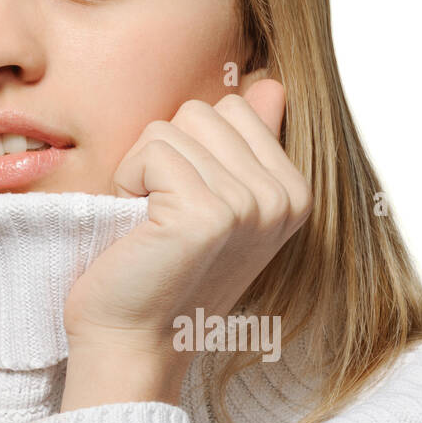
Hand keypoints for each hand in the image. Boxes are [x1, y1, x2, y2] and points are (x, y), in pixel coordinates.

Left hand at [61, 80, 311, 406]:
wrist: (131, 339)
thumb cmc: (159, 269)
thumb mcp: (213, 201)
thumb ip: (245, 144)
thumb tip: (271, 83)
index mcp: (293, 192)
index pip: (233, 107)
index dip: (189, 146)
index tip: (182, 201)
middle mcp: (282, 198)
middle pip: (203, 110)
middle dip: (165, 153)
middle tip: (161, 213)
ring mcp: (250, 205)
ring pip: (173, 127)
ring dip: (143, 169)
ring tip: (150, 221)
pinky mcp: (209, 213)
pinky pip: (153, 150)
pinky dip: (129, 181)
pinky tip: (138, 227)